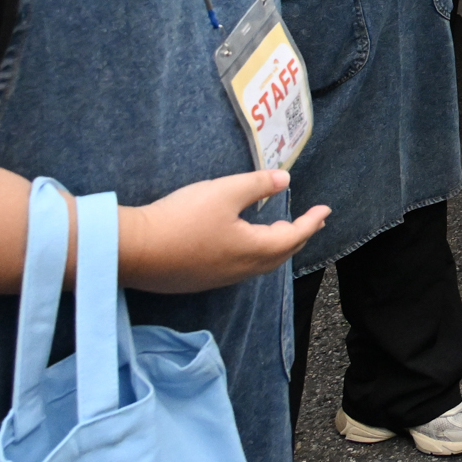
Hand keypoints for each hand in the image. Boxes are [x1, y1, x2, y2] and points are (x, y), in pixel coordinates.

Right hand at [120, 170, 328, 291]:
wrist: (135, 251)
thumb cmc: (182, 218)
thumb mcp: (224, 192)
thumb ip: (257, 185)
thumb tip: (284, 181)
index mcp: (253, 250)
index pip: (293, 237)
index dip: (312, 222)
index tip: (326, 210)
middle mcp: (240, 270)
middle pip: (279, 255)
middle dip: (298, 236)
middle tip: (310, 222)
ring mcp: (219, 278)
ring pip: (259, 264)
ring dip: (276, 247)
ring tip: (281, 232)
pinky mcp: (199, 280)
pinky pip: (239, 268)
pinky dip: (254, 254)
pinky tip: (243, 244)